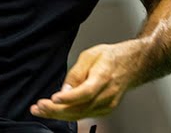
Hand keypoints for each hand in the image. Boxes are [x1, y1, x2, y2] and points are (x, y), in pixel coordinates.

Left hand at [30, 41, 144, 119]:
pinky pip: (84, 115)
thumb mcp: (89, 55)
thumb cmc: (111, 58)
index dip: (69, 98)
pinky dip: (68, 114)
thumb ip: (76, 73)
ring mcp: (107, 105)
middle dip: (56, 110)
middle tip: (38, 107)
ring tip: (41, 110)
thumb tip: (64, 90)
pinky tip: (55, 111)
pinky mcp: (105, 110)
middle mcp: (107, 94)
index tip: (53, 99)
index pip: (86, 92)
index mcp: (103, 77)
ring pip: (80, 115)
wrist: (131, 65)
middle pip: (80, 108)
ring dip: (58, 114)